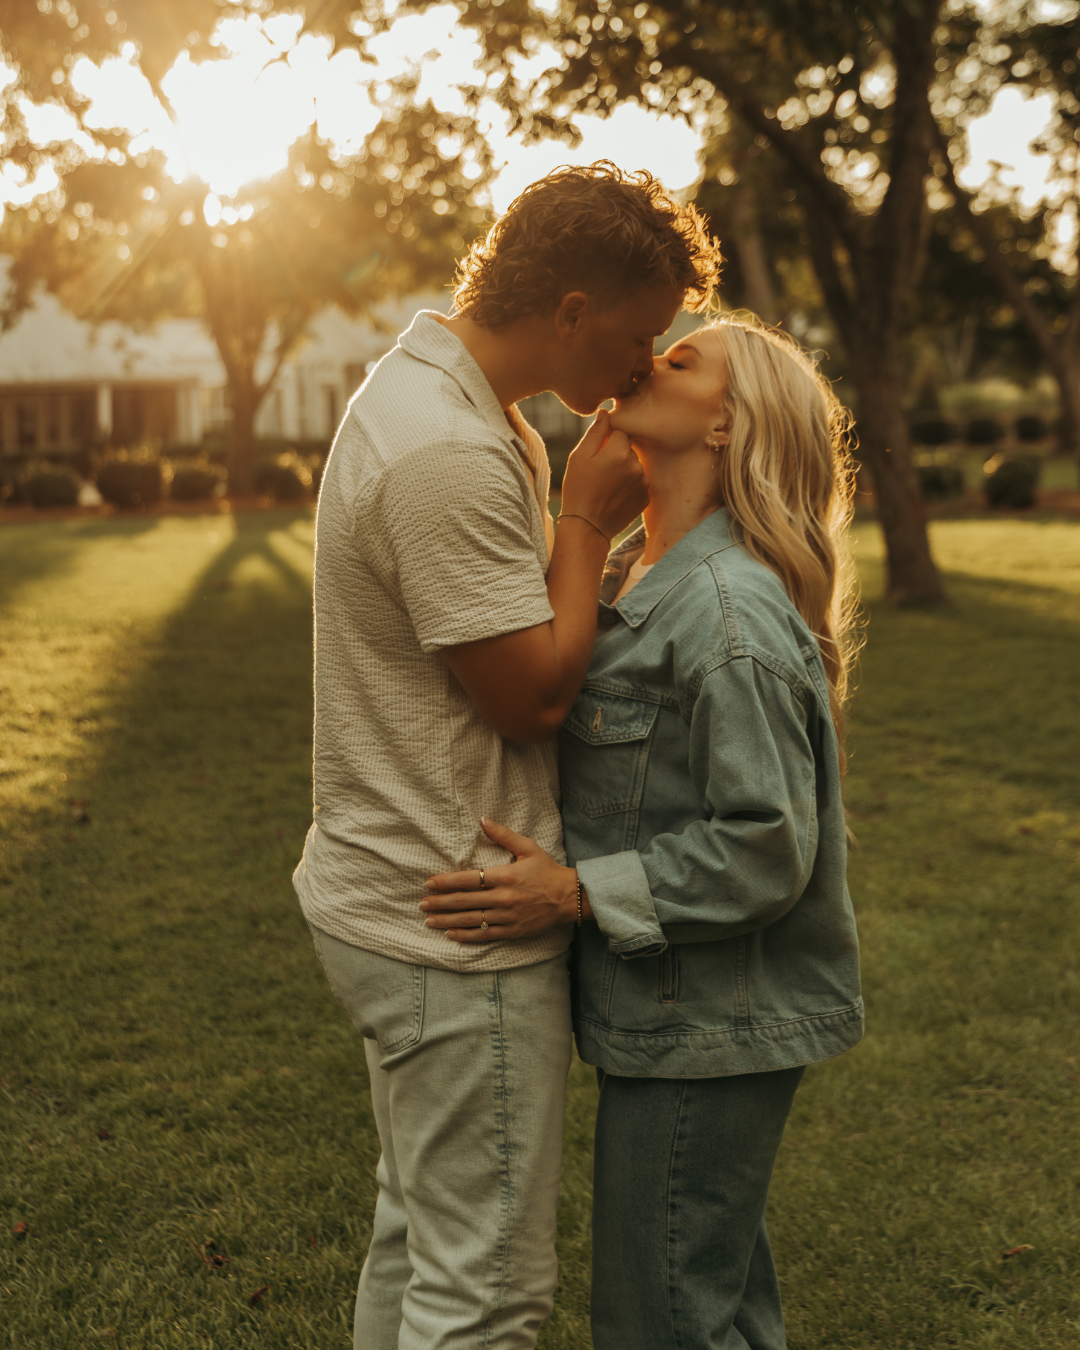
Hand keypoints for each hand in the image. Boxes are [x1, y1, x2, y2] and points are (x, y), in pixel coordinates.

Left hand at [421, 818, 579, 942]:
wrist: (569, 897)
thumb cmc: (547, 870)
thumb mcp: (528, 847)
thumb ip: (503, 834)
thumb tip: (482, 818)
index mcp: (504, 876)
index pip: (468, 879)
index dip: (446, 882)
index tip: (429, 883)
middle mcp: (503, 898)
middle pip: (464, 902)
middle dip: (440, 903)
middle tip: (422, 904)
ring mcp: (507, 917)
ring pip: (471, 920)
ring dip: (447, 920)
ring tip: (429, 920)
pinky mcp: (512, 931)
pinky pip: (485, 935)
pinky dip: (466, 935)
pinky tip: (451, 934)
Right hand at [560, 410, 648, 540]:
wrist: (588, 527)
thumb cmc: (578, 489)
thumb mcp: (579, 457)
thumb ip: (595, 432)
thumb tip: (606, 412)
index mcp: (619, 451)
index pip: (620, 432)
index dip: (606, 441)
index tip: (596, 455)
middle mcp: (636, 465)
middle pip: (628, 449)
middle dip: (616, 455)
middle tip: (599, 473)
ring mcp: (643, 482)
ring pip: (634, 465)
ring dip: (624, 470)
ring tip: (606, 486)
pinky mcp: (646, 497)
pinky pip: (639, 482)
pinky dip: (629, 486)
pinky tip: (615, 496)